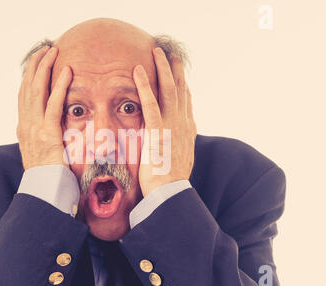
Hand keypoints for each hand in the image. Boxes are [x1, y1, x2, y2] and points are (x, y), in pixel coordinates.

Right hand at [17, 46, 72, 170]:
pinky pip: (53, 105)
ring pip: (36, 91)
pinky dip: (59, 87)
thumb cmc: (47, 177)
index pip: (25, 95)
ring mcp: (34, 129)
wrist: (43, 194)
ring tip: (52, 52)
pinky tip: (66, 72)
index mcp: (24, 129)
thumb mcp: (42, 154)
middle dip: (36, 66)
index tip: (38, 62)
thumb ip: (45, 138)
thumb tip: (52, 131)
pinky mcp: (47, 135)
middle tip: (45, 49)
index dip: (30, 76)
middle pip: (27, 87)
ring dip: (44, 69)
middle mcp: (25, 125)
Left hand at [134, 47, 196, 196]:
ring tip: (156, 51)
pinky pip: (150, 102)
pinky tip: (138, 70)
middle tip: (170, 54)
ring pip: (169, 89)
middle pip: (181, 89)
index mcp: (187, 130)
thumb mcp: (179, 158)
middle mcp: (183, 123)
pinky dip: (144, 85)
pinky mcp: (157, 130)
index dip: (183, 84)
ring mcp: (172, 125)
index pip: (186, 101)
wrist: (169, 193)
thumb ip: (178, 143)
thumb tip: (177, 137)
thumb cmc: (170, 180)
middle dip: (175, 70)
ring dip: (162, 68)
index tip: (179, 73)